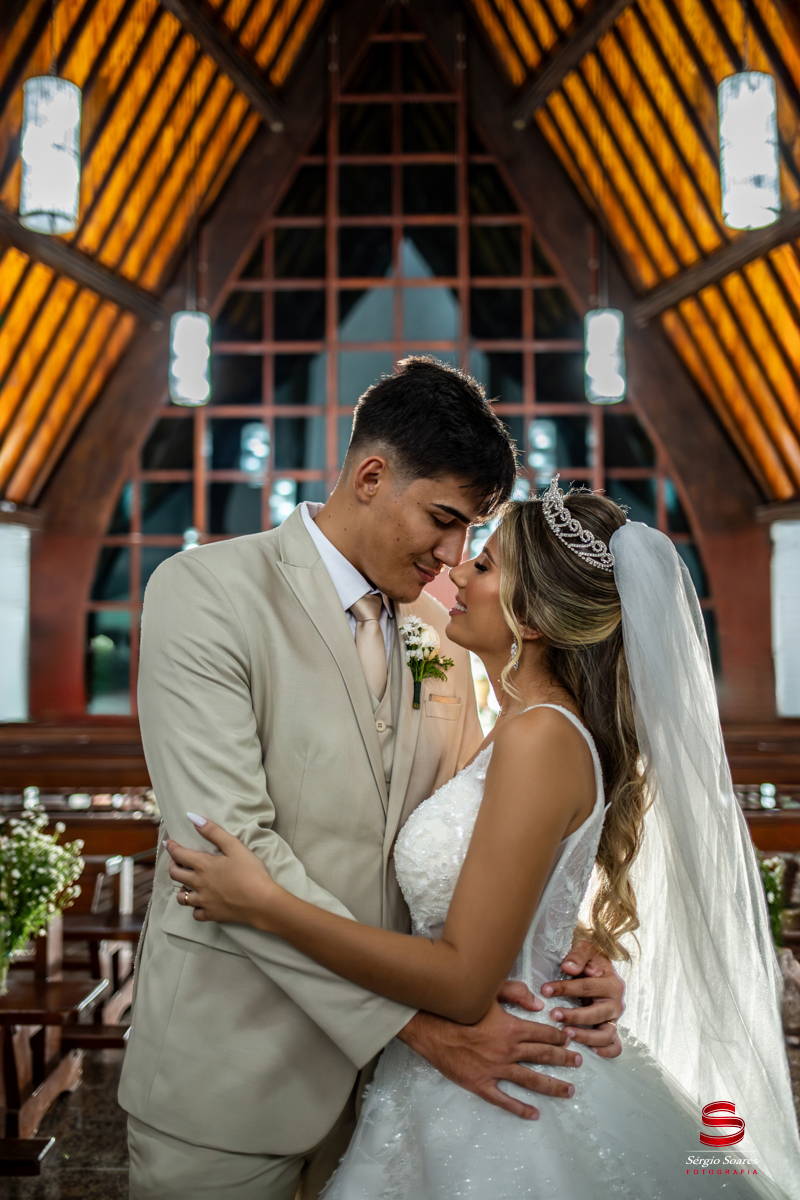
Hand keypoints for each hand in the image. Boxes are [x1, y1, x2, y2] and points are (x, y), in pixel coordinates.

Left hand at [166, 816, 278, 927]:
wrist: (262, 901)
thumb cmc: (251, 872)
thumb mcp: (235, 846)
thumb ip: (214, 832)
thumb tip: (194, 818)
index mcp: (203, 865)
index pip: (179, 854)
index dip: (172, 847)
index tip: (168, 843)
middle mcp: (199, 883)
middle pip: (176, 875)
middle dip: (172, 866)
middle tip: (176, 862)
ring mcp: (204, 901)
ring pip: (182, 898)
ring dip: (181, 890)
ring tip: (186, 886)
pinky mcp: (212, 914)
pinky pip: (196, 913)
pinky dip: (196, 908)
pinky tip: (201, 903)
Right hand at [398, 983, 582, 1120]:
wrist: (431, 1027)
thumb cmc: (459, 1007)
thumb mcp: (488, 992)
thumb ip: (515, 993)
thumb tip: (538, 1004)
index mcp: (511, 1027)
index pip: (543, 1033)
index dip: (558, 1036)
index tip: (569, 1039)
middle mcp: (508, 1050)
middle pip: (542, 1056)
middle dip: (563, 1059)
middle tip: (577, 1063)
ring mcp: (496, 1070)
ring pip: (531, 1080)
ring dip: (552, 1085)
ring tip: (568, 1090)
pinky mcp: (481, 1084)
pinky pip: (504, 1100)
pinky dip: (520, 1108)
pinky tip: (534, 1114)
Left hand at [541, 939, 624, 1058]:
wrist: (600, 966)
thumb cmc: (590, 959)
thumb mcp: (585, 948)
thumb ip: (577, 956)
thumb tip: (568, 967)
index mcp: (611, 983)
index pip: (586, 987)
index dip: (565, 989)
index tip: (545, 990)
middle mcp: (616, 1002)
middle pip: (596, 1013)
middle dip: (574, 1016)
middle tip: (553, 1015)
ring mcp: (614, 1018)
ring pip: (606, 1034)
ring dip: (586, 1036)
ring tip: (566, 1033)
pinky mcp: (612, 1028)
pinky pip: (615, 1045)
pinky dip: (606, 1051)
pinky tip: (590, 1050)